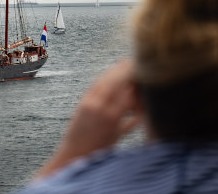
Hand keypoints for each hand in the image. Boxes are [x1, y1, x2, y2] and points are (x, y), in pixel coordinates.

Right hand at [35, 59, 141, 178]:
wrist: (74, 156)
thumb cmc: (78, 131)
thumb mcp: (82, 108)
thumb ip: (95, 94)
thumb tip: (111, 77)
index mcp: (87, 101)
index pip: (106, 78)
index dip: (119, 69)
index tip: (128, 61)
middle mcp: (99, 109)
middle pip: (120, 85)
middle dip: (131, 75)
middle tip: (140, 68)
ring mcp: (109, 122)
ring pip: (129, 99)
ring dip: (137, 91)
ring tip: (142, 86)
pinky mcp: (117, 134)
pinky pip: (134, 120)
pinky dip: (140, 112)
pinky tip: (143, 107)